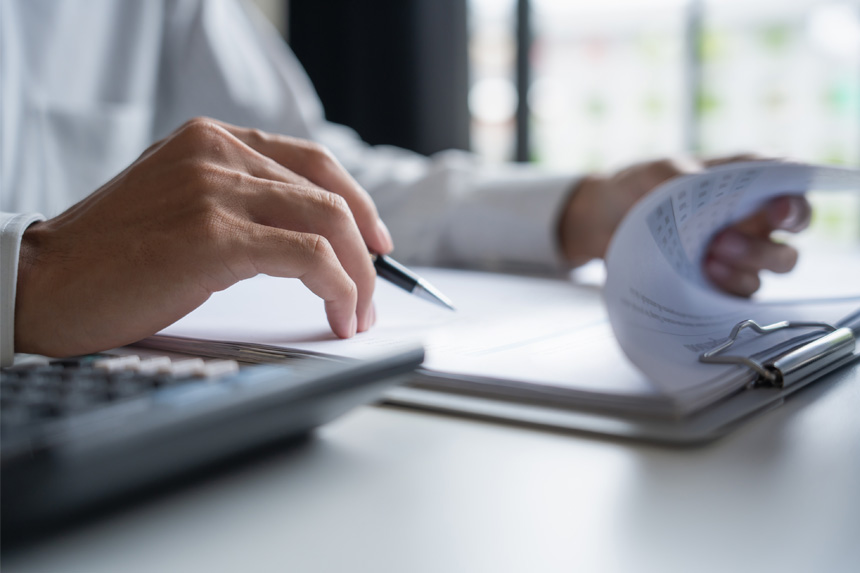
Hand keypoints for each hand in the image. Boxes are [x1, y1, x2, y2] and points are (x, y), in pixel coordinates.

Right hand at [16, 117, 393, 356]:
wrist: (43, 283)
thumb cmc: (111, 256)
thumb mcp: (181, 205)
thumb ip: (237, 201)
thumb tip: (308, 236)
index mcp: (211, 140)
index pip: (313, 160)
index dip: (357, 202)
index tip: (375, 241)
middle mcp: (217, 153)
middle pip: (329, 192)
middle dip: (365, 250)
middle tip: (373, 291)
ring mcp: (215, 190)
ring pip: (328, 222)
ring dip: (359, 275)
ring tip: (358, 313)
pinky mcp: (215, 236)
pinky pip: (309, 257)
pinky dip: (340, 288)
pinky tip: (339, 315)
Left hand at [558, 155, 810, 295]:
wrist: (602, 221)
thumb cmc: (636, 187)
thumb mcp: (651, 172)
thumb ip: (675, 173)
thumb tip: (697, 182)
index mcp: (745, 180)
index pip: (790, 185)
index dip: (793, 200)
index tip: (777, 211)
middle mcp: (751, 214)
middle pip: (792, 232)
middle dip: (767, 241)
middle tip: (724, 240)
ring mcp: (740, 250)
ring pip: (776, 264)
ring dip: (750, 265)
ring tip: (709, 259)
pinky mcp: (721, 281)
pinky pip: (745, 292)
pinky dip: (732, 287)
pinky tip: (705, 278)